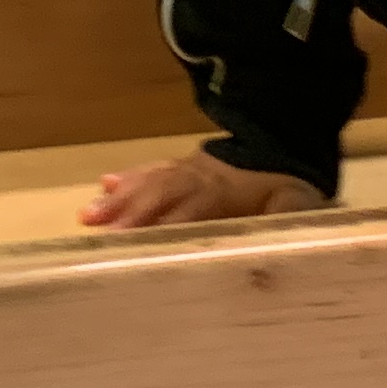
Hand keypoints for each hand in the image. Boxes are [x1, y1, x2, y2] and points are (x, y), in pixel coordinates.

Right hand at [80, 153, 329, 228]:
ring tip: (88, 215)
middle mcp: (201, 179)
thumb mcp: (298, 203)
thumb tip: (272, 245)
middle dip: (131, 213)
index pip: (190, 210)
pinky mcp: (183, 165)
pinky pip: (153, 168)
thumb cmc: (289, 185)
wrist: (285, 142)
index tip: (135, 242)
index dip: (164, 225)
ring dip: (119, 198)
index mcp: (227, 193)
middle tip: (100, 233)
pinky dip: (129, 176)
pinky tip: (105, 183)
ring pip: (151, 180)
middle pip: (161, 194)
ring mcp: (189, 169)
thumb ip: (284, 221)